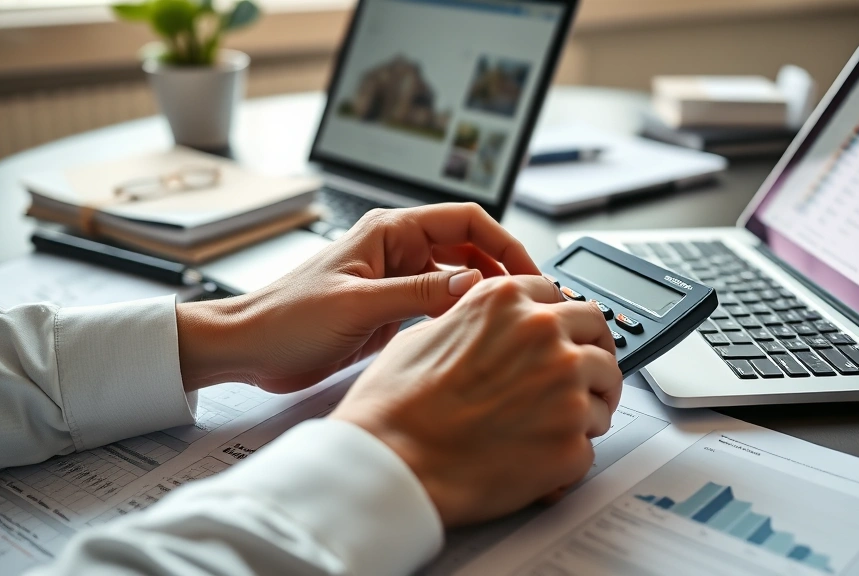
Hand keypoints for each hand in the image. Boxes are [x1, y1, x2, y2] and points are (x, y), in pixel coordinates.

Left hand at [176, 203, 538, 392]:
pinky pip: (439, 306)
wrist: (249, 348)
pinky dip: (460, 319)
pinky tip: (474, 337)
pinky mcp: (392, 308)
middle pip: (469, 247)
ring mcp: (397, 279)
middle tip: (529, 304)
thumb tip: (475, 285)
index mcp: (390, 231)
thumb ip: (418, 294)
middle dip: (502, 271)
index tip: (529, 273)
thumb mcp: (358, 305)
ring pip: (458, 279)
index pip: (466, 220)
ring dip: (483, 297)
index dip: (503, 242)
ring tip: (510, 322)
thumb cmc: (287, 318)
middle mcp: (398, 249)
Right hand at [330, 275, 621, 526]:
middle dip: (591, 352)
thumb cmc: (395, 407)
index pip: (561, 296)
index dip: (562, 320)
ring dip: (588, 402)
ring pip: (606, 387)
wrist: (392, 463)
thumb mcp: (426, 334)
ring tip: (556, 424)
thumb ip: (476, 322)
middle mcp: (543, 334)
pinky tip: (539, 457)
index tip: (564, 334)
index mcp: (506, 301)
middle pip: (597, 332)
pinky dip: (571, 451)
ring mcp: (566, 388)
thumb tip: (494, 329)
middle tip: (581, 374)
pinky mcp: (573, 441)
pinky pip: (591, 442)